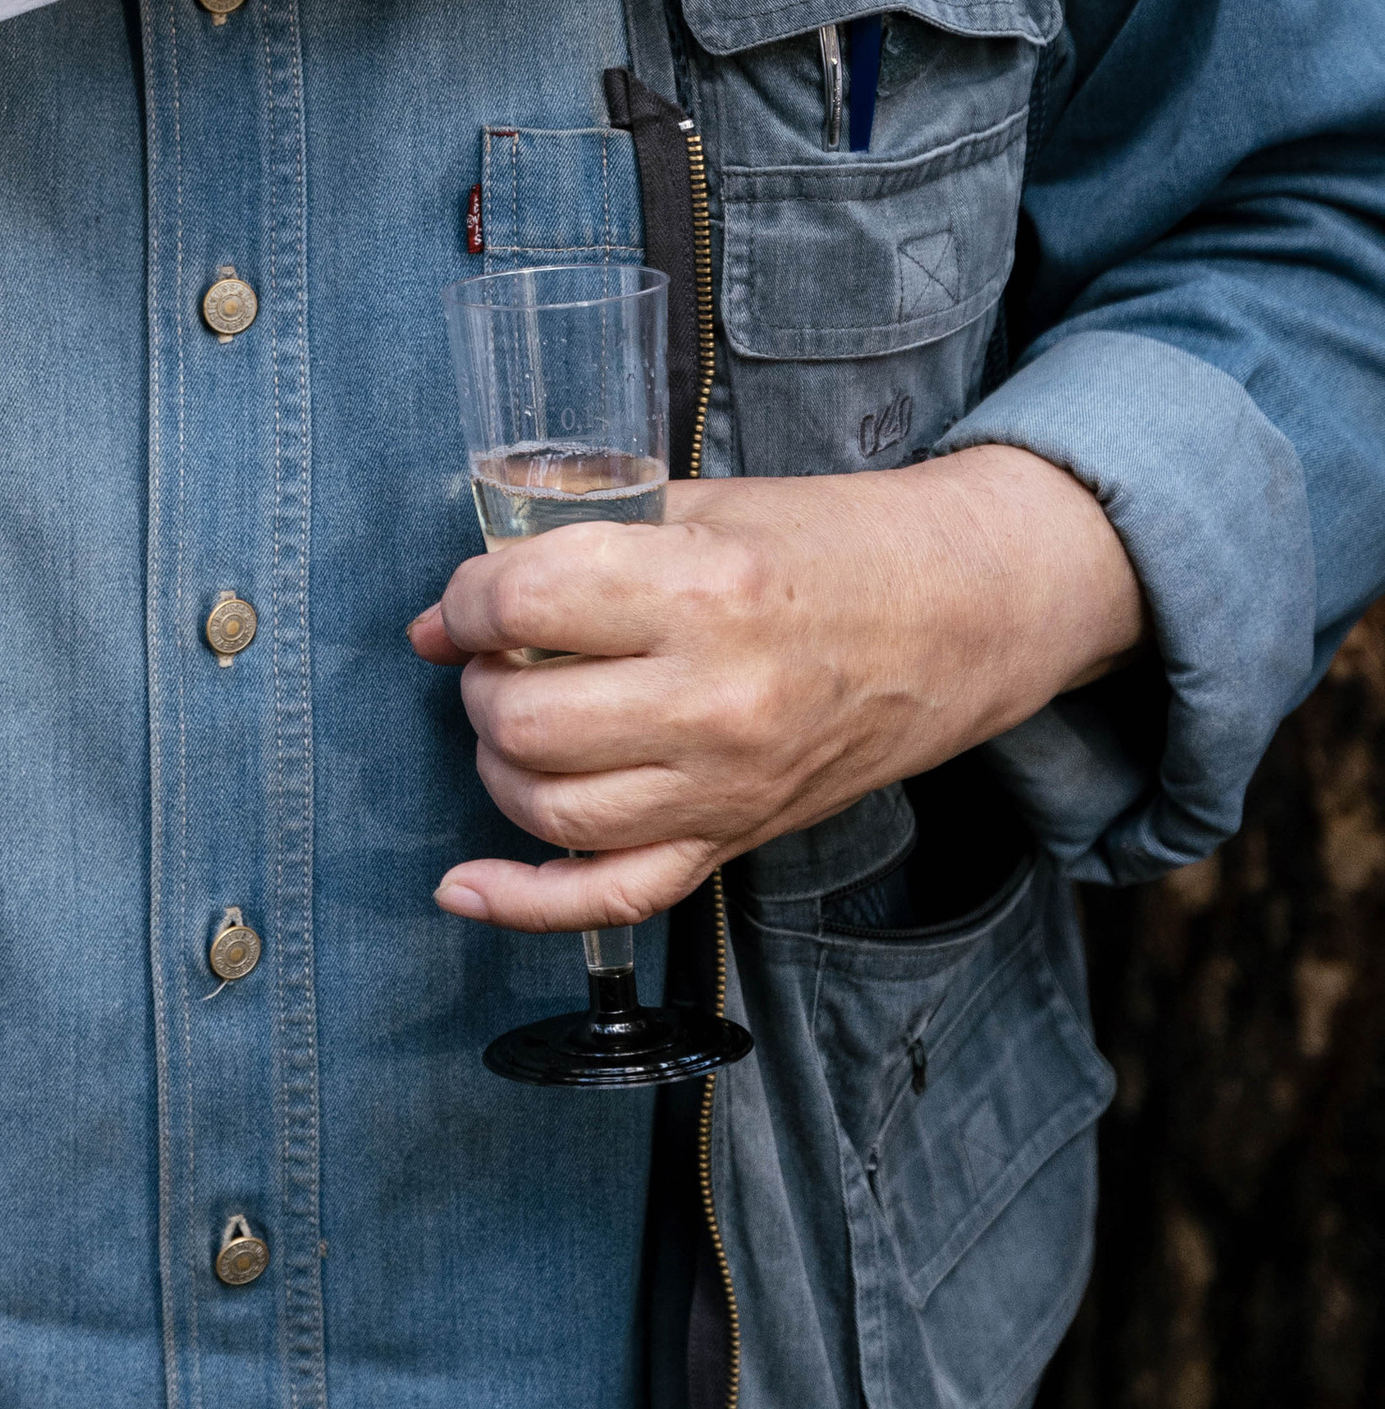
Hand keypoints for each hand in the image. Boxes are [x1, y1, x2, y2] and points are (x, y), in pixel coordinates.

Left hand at [407, 443, 1143, 929]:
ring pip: (552, 810)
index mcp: (702, 592)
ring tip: (517, 721)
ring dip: (501, 765)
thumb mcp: (705, 505)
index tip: (468, 598)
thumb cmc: (831, 543)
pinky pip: (614, 898)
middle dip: (481, 684)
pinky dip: (526, 903)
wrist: (960, 613)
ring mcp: (728, 785)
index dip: (468, 598)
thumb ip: (579, 536)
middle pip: (525, 720)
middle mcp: (714, 701)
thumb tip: (448, 608)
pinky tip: (465, 887)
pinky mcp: (737, 838)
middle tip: (497, 656)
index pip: (523, 604)